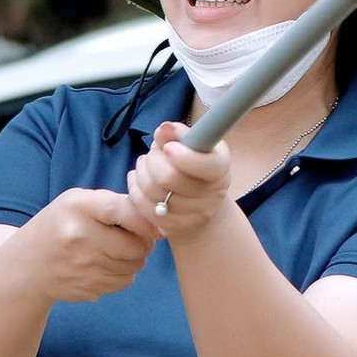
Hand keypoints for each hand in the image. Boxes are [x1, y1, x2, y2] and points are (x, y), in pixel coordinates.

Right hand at [16, 188, 156, 302]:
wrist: (27, 265)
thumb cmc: (62, 225)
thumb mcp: (79, 203)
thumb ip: (116, 204)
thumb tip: (158, 221)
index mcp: (78, 208)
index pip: (125, 212)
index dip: (147, 222)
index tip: (157, 228)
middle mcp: (78, 237)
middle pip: (136, 246)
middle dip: (143, 244)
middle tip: (136, 239)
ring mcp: (81, 266)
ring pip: (133, 267)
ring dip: (135, 260)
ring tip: (119, 251)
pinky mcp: (85, 288)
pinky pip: (123, 283)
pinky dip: (123, 275)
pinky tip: (107, 266)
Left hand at [126, 123, 232, 242]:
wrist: (201, 200)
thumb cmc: (194, 163)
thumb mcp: (193, 143)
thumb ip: (178, 134)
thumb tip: (164, 129)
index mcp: (220, 168)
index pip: (204, 165)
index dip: (182, 156)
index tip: (167, 148)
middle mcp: (213, 195)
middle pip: (169, 178)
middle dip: (152, 161)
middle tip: (151, 154)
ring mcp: (196, 215)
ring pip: (154, 194)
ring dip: (141, 175)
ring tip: (144, 165)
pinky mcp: (176, 228)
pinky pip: (146, 210)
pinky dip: (136, 193)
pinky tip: (138, 182)